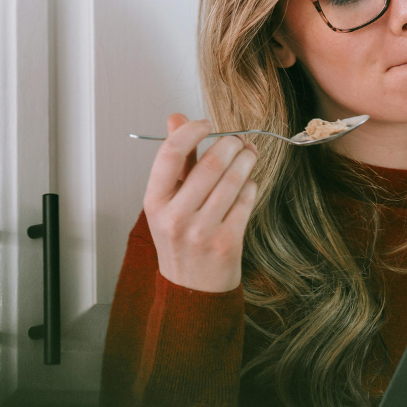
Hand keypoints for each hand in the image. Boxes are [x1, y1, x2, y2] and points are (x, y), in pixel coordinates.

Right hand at [143, 113, 258, 292]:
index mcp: (155, 202)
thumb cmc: (180, 239)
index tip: (207, 123)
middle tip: (239, 140)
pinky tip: (247, 186)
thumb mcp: (168, 201)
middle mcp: (175, 216)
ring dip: (246, 160)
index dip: (192, 130)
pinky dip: (250, 186)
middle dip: (231, 144)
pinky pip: (247, 199)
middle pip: (211, 163)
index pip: (171, 153)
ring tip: (249, 154)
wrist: (191, 290)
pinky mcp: (227, 241)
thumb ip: (176, 159)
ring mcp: (202, 230)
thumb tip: (176, 117)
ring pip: (234, 179)